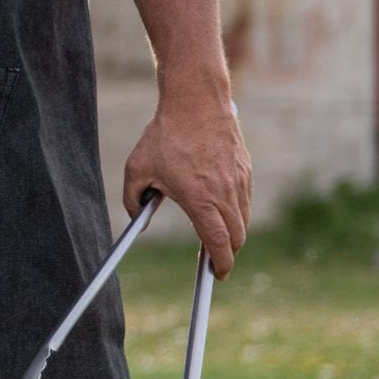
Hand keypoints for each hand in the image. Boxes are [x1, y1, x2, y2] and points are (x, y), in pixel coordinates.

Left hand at [122, 94, 251, 276]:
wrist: (196, 103)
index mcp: (199, 198)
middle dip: (227, 254)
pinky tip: (221, 210)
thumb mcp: (137, 168)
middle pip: (236, 237)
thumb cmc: (164, 135)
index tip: (218, 275)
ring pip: (243, 220)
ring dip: (233, 234)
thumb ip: (133, 200)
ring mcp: (239, 181)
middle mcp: (225, 193)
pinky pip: (244, 201)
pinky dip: (237, 213)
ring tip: (216, 239)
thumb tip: (137, 221)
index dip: (221, 263)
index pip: (217, 242)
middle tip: (214, 262)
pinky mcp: (245, 170)